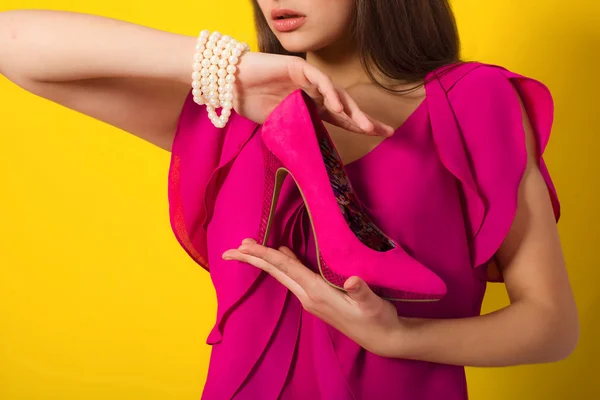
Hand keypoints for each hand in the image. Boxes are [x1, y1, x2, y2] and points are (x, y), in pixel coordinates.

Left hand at [222, 238, 404, 357]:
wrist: (382, 338)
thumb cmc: (378, 319)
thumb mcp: (373, 304)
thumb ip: (361, 292)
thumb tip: (352, 281)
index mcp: (317, 293)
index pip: (285, 269)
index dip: (264, 256)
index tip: (243, 248)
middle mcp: (308, 296)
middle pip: (276, 272)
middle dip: (254, 260)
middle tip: (232, 249)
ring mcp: (311, 298)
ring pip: (283, 275)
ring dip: (265, 261)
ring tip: (249, 249)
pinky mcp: (317, 298)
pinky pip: (295, 277)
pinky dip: (285, 264)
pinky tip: (282, 254)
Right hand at [234, 52, 394, 135]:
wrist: (229, 86)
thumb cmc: (250, 104)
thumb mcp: (279, 126)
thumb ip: (298, 132)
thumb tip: (313, 155)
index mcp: (310, 106)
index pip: (340, 117)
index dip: (359, 125)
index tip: (380, 134)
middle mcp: (313, 92)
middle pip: (345, 105)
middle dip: (364, 118)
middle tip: (384, 131)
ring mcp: (307, 79)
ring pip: (336, 93)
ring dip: (351, 110)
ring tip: (364, 126)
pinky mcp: (298, 67)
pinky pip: (319, 80)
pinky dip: (329, 92)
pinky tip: (336, 106)